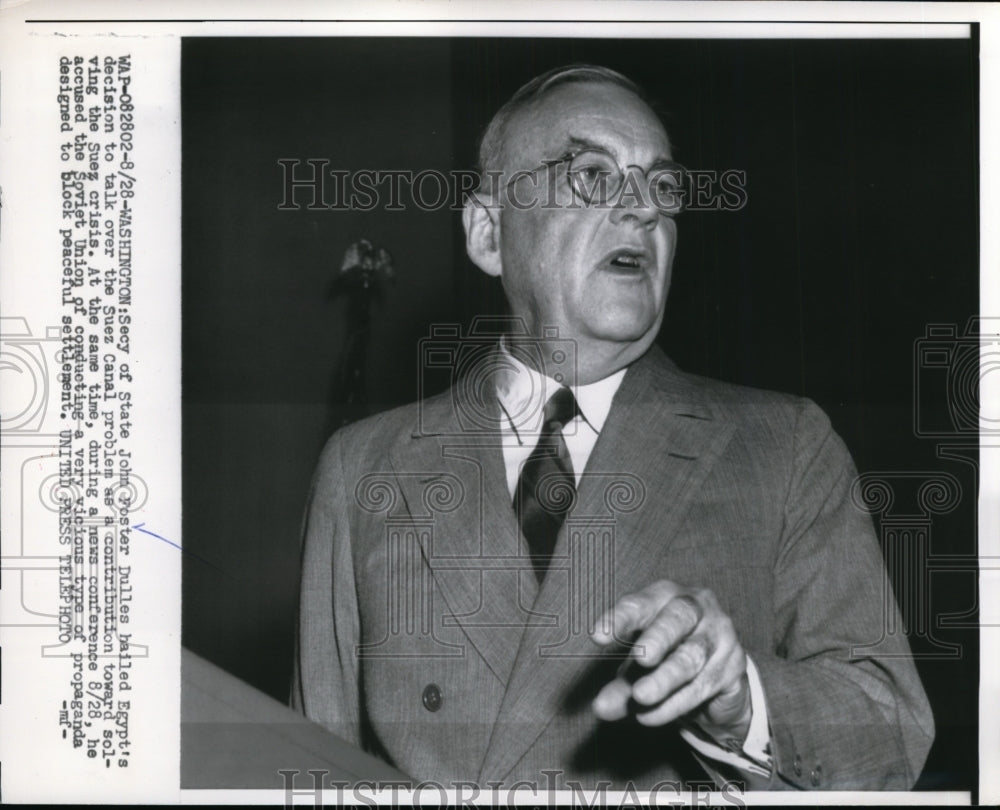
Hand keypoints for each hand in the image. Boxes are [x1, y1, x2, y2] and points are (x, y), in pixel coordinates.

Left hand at [590, 580, 751, 741]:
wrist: (717, 680)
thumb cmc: (668, 657)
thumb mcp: (639, 670)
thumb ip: (620, 687)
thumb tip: (600, 708)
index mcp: (665, 596)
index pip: (641, 602)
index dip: (620, 618)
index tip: (598, 636)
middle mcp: (697, 606)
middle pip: (678, 617)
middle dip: (658, 638)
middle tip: (641, 659)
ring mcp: (720, 634)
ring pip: (691, 656)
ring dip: (664, 679)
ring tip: (640, 697)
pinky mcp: (734, 665)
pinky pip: (702, 684)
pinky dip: (675, 703)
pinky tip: (652, 715)